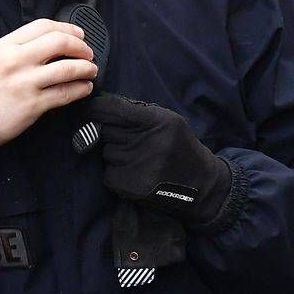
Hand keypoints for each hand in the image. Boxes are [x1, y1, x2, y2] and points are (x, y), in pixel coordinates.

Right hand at [0, 19, 97, 155]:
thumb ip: (16, 49)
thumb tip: (48, 45)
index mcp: (4, 46)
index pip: (42, 26)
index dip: (66, 28)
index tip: (78, 34)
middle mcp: (16, 60)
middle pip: (59, 42)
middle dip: (80, 46)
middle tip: (88, 52)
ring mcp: (26, 83)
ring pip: (68, 68)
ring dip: (86, 68)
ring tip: (91, 70)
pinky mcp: (33, 105)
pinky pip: (66, 93)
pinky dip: (81, 89)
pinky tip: (85, 88)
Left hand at [86, 93, 232, 226]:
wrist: (202, 184)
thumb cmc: (179, 146)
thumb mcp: (168, 121)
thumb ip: (137, 112)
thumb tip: (100, 106)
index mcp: (158, 121)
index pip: (113, 109)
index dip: (98, 108)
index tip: (90, 109)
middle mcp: (149, 142)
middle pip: (106, 131)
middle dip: (112, 134)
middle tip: (129, 141)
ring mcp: (141, 166)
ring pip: (106, 152)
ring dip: (115, 155)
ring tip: (137, 159)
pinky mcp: (134, 187)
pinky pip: (108, 174)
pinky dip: (116, 175)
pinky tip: (134, 174)